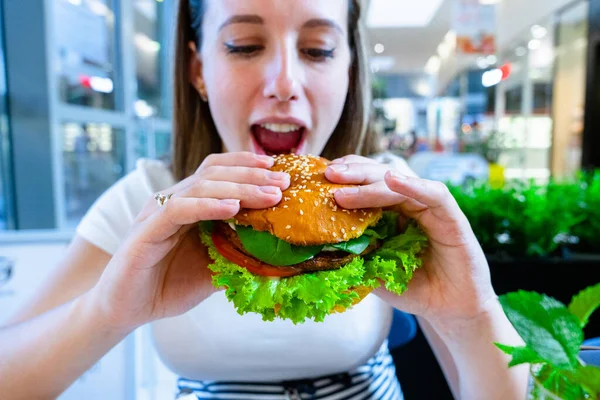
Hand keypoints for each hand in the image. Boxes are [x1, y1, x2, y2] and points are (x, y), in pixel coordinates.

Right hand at [90, 152, 289, 330]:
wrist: (126, 310)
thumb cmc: (167, 286)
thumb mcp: (214, 270)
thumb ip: (238, 256)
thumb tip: (278, 257)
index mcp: (189, 204)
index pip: (219, 171)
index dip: (249, 166)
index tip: (281, 171)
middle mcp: (173, 201)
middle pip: (215, 173)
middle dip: (253, 174)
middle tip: (284, 181)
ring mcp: (158, 212)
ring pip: (201, 186)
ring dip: (239, 188)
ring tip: (270, 195)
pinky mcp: (146, 230)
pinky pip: (179, 209)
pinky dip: (207, 205)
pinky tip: (233, 208)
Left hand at [325, 155, 495, 324]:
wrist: (450, 311)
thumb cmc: (412, 287)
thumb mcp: (374, 270)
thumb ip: (354, 255)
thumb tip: (317, 246)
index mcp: (391, 212)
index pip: (367, 185)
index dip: (345, 180)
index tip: (320, 179)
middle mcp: (410, 204)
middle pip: (379, 178)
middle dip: (353, 174)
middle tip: (328, 173)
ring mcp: (431, 208)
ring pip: (399, 184)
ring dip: (371, 181)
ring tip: (344, 181)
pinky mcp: (452, 218)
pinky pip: (433, 195)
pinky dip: (412, 185)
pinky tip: (392, 179)